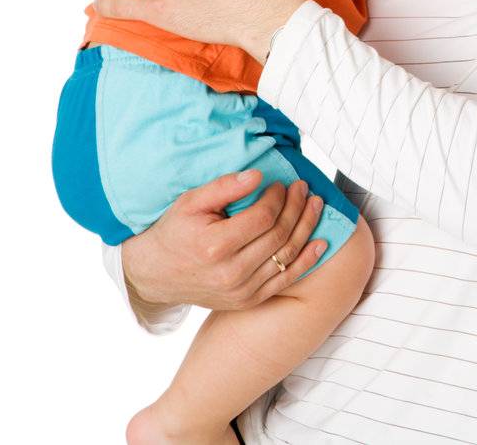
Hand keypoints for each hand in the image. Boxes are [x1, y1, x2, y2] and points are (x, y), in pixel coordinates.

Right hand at [120, 169, 328, 310]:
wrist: (156, 274)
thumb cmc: (175, 232)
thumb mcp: (190, 202)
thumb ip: (223, 187)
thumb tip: (257, 176)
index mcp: (215, 246)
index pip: (263, 217)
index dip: (277, 197)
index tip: (280, 184)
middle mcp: (231, 273)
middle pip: (279, 235)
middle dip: (297, 207)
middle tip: (304, 189)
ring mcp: (241, 291)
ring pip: (287, 256)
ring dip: (306, 228)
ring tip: (316, 206)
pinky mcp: (247, 300)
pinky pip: (285, 280)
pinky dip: (307, 261)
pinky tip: (320, 243)